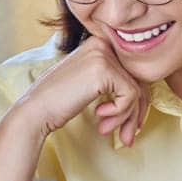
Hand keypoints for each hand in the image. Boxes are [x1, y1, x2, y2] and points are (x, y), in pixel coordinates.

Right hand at [10, 34, 148, 146]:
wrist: (36, 110)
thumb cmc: (60, 102)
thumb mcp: (92, 86)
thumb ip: (115, 84)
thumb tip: (145, 100)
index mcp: (99, 43)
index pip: (131, 72)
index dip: (136, 101)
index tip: (129, 125)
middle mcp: (103, 43)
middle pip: (137, 80)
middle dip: (135, 113)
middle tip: (126, 136)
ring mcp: (103, 54)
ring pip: (136, 90)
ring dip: (126, 117)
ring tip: (109, 131)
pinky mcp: (104, 69)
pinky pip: (129, 96)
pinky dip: (120, 112)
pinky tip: (100, 116)